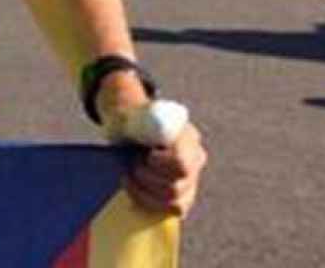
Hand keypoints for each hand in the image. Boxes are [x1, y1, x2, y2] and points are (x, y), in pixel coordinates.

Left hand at [99, 78, 205, 216]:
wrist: (129, 130)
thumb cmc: (130, 121)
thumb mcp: (131, 114)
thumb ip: (143, 119)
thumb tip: (155, 124)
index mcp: (187, 136)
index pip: (180, 163)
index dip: (158, 165)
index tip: (143, 155)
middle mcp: (195, 160)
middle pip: (176, 186)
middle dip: (146, 177)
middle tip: (133, 162)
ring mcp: (191, 180)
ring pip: (173, 200)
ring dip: (144, 190)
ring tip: (130, 174)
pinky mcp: (183, 197)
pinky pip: (172, 210)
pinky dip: (148, 201)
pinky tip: (133, 188)